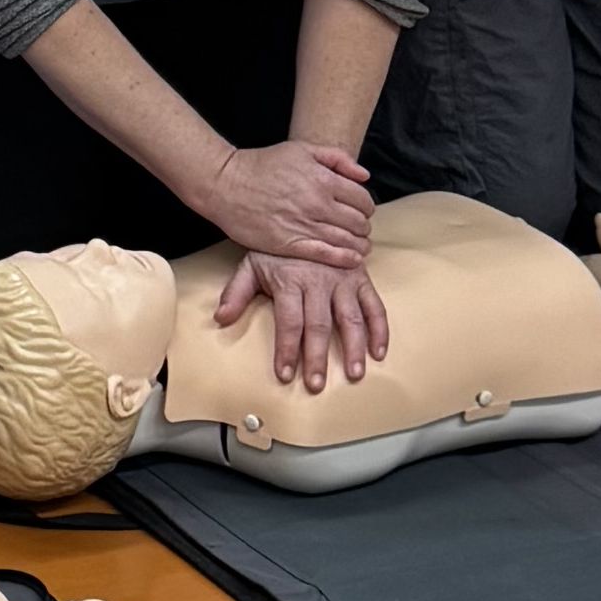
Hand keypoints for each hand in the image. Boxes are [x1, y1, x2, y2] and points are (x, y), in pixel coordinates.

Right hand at [211, 135, 374, 270]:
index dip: (366, 206)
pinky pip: (326, 255)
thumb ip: (336, 158)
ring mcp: (304, 226)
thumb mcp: (300, 150)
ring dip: (359, 244)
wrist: (226, 185)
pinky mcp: (290, 244)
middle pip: (358, 222)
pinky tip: (353, 258)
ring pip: (347, 240)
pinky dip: (345, 258)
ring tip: (359, 245)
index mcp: (322, 179)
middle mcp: (317, 204)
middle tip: (360, 228)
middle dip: (363, 226)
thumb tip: (364, 176)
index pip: (362, 199)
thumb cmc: (262, 165)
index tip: (361, 209)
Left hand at [232, 249, 386, 391]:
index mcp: (291, 281)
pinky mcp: (361, 277)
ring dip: (353, 348)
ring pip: (350, 318)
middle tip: (316, 384)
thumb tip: (221, 318)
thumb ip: (236, 292)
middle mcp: (319, 281)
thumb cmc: (278, 248)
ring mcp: (343, 280)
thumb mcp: (252, 264)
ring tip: (353, 374)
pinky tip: (378, 352)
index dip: (287, 349)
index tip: (285, 374)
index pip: (289, 322)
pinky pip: (374, 305)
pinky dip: (379, 329)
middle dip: (317, 357)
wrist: (305, 216)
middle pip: (318, 325)